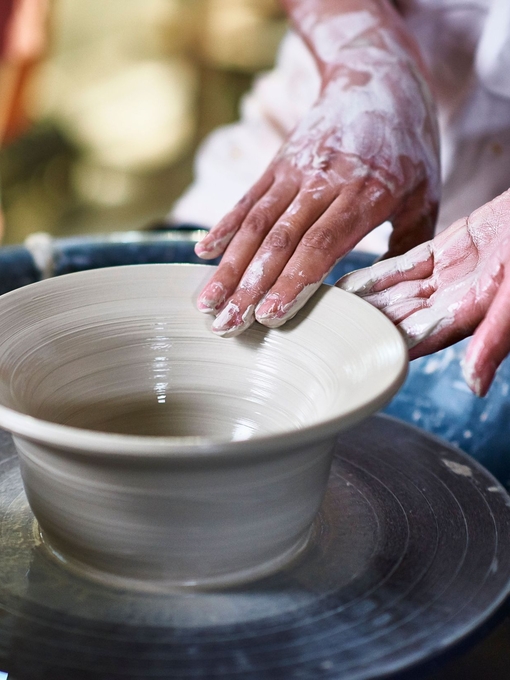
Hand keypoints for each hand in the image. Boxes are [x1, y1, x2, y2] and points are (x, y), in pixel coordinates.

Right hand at [194, 3, 438, 336]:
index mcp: (365, 194)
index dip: (292, 282)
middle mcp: (323, 182)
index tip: (268, 316)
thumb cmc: (407, 146)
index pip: (321, 245)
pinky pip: (248, 199)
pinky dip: (224, 227)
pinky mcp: (278, 163)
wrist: (377, 76)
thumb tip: (390, 297)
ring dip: (228, 266)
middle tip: (226, 325)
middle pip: (279, 241)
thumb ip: (409, 244)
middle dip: (249, 287)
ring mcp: (295, 171)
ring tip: (206, 303)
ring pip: (255, 224)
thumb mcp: (426, 192)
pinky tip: (203, 253)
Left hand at [337, 189, 509, 396]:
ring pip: (395, 293)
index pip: (413, 339)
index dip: (380, 347)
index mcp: (468, 318)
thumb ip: (496, 337)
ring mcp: (448, 278)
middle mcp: (453, 303)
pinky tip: (350, 283)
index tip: (345, 357)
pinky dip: (377, 274)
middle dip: (361, 326)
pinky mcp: (446, 251)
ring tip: (326, 310)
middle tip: (321, 333)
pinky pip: (404, 266)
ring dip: (363, 302)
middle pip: (396, 319)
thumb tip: (475, 385)